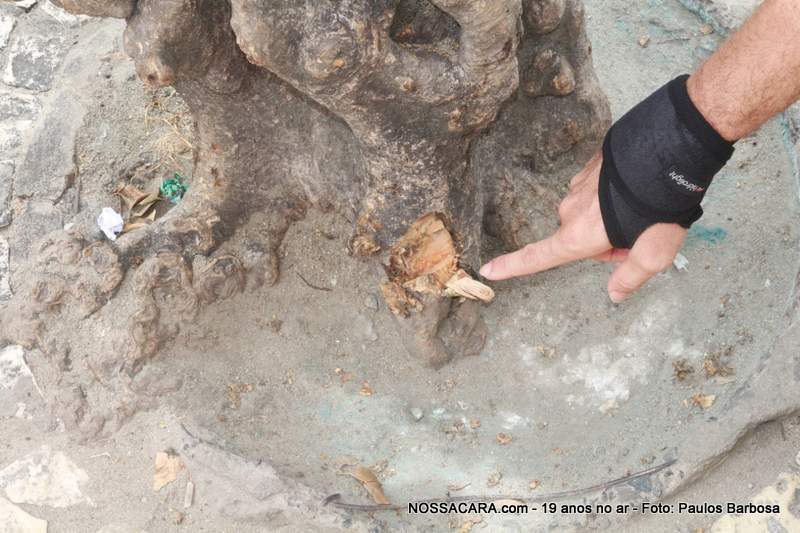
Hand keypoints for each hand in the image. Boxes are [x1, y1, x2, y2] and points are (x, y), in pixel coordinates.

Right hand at [479, 153, 687, 302]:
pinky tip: (640, 188)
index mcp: (578, 235)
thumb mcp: (656, 252)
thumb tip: (614, 294)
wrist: (669, 146)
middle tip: (643, 234)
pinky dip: (615, 194)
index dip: (512, 266)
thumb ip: (632, 276)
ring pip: (591, 213)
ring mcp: (578, 185)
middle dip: (607, 241)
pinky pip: (597, 190)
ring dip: (613, 216)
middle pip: (580, 238)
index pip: (537, 257)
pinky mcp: (590, 166)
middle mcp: (570, 210)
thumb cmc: (661, 203)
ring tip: (646, 207)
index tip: (487, 270)